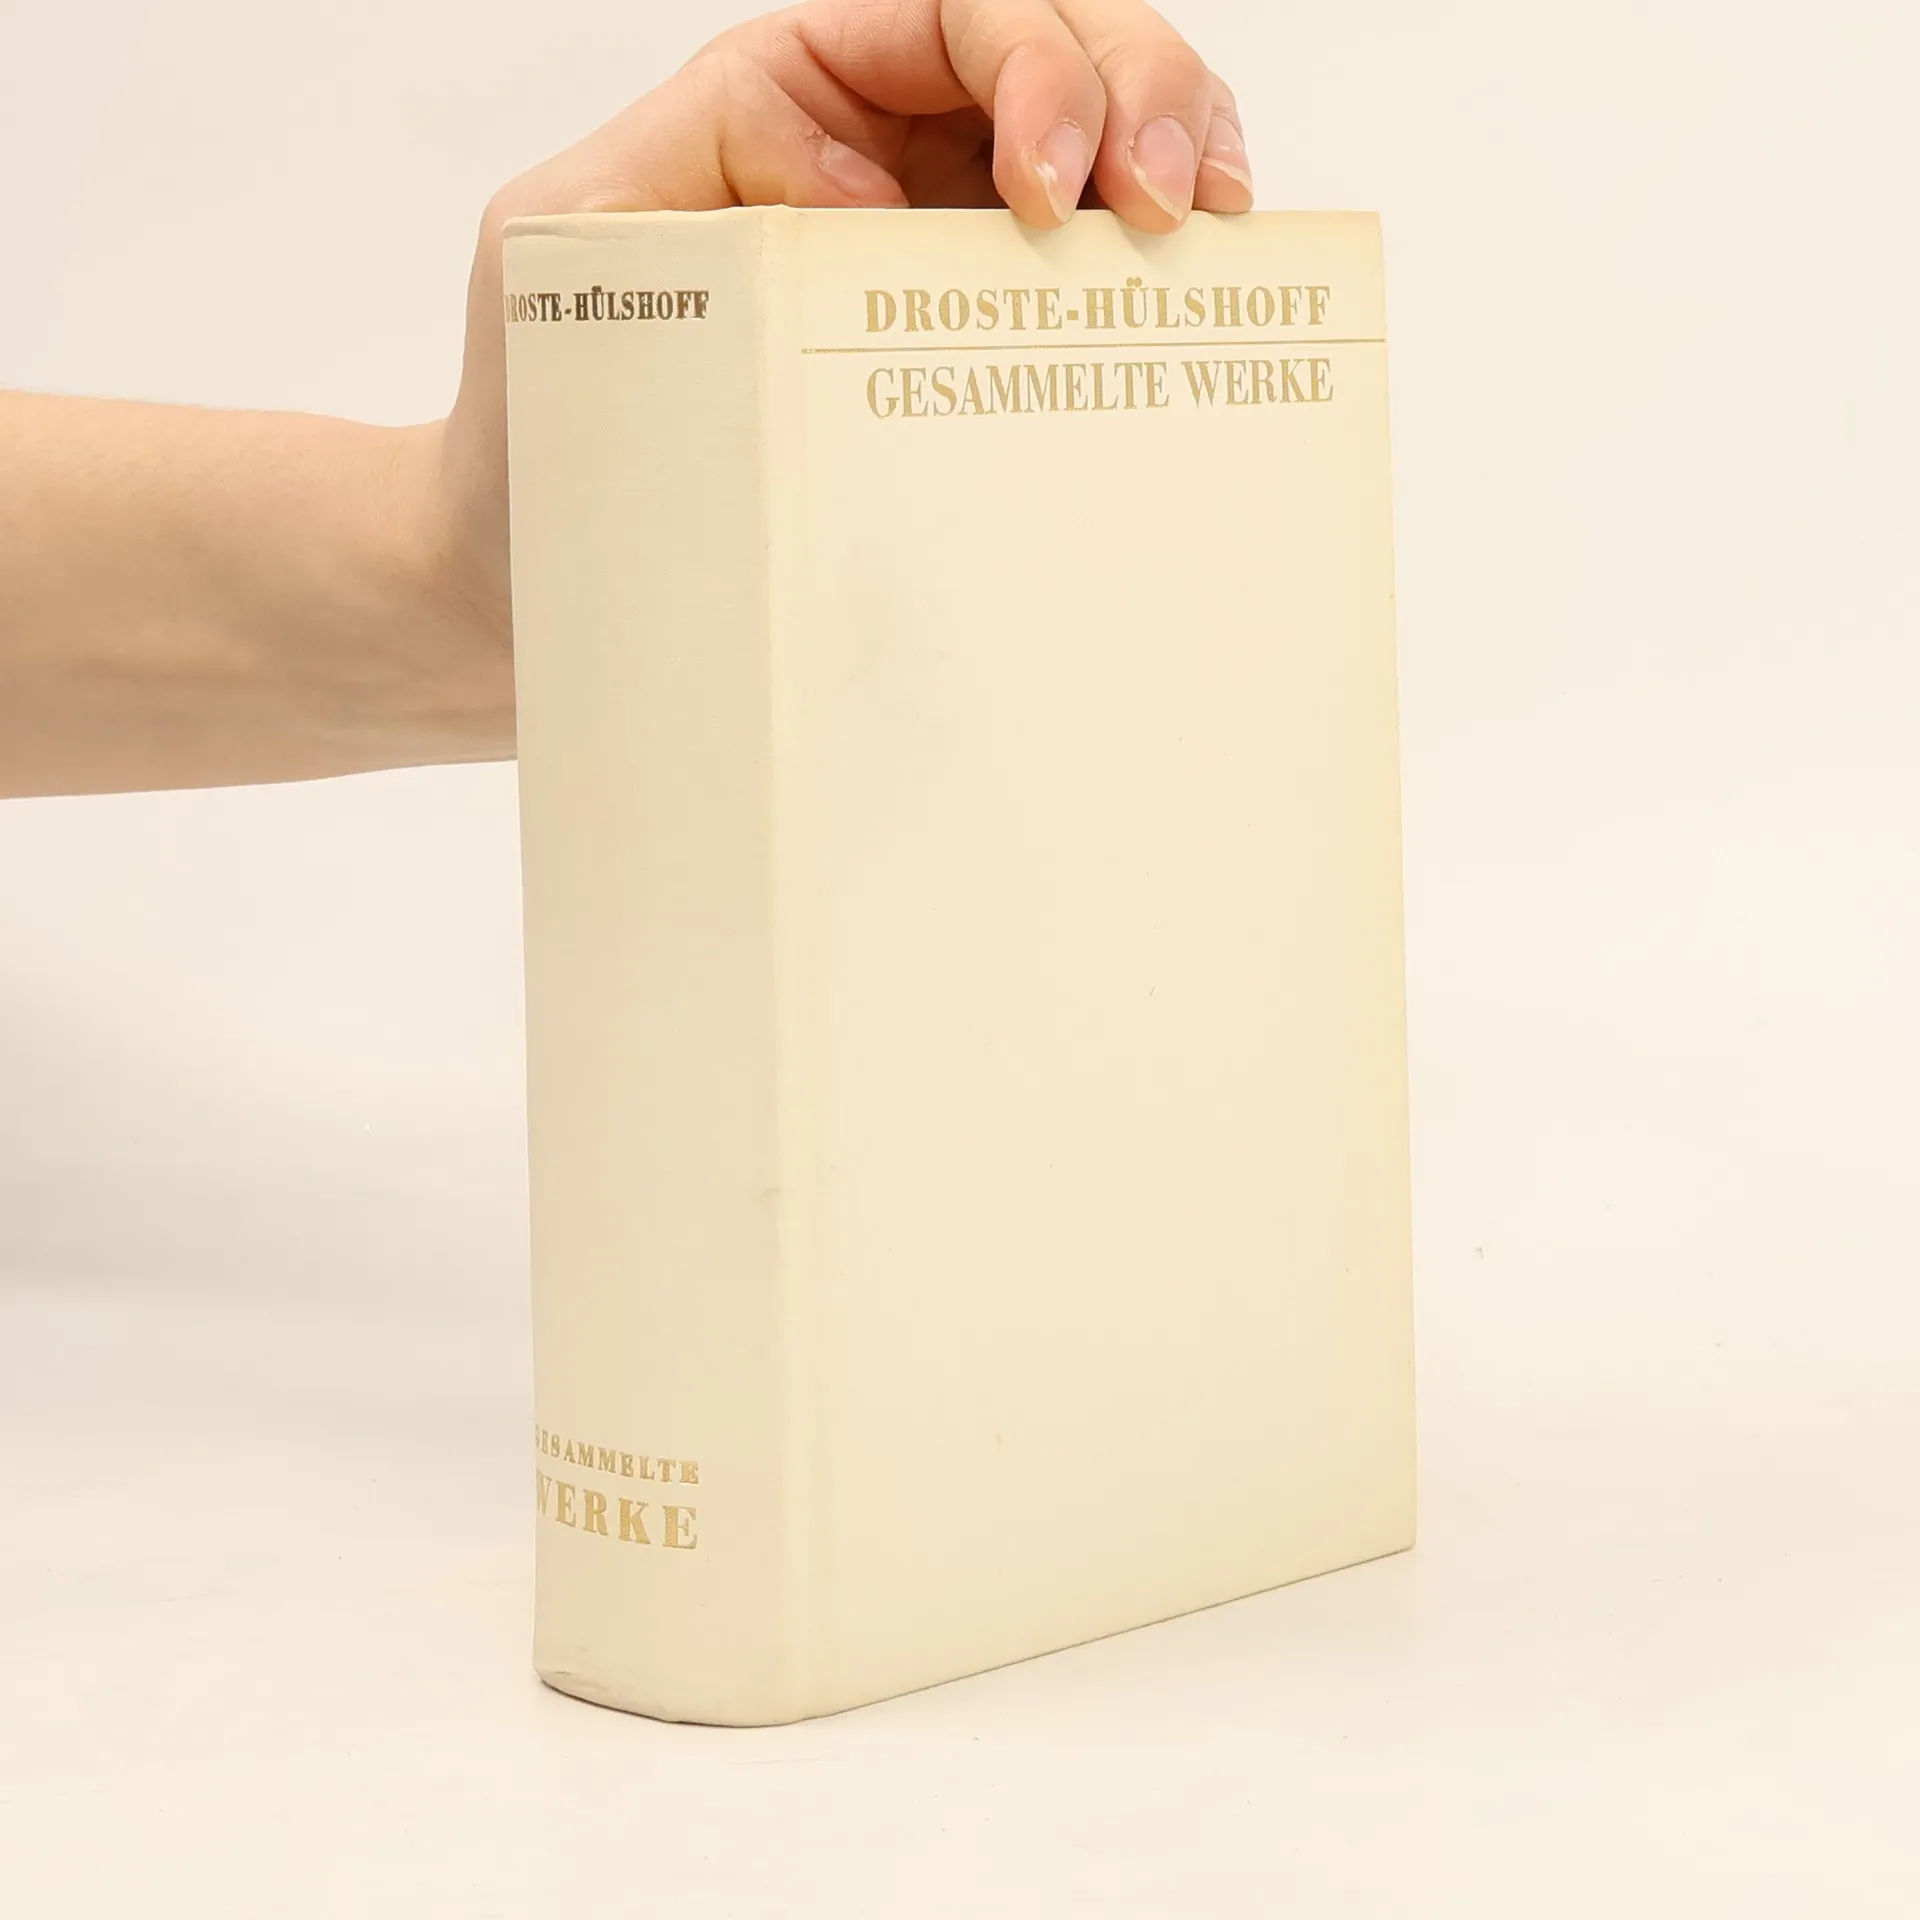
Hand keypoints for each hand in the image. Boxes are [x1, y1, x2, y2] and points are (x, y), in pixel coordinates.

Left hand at [437, 0, 1252, 641]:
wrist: (543, 572)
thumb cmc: (544, 407)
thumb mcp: (573, 243)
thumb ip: (706, 164)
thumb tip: (865, 183)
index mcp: (791, 98)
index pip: (953, 15)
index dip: (1036, 63)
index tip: (1051, 188)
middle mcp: (883, 153)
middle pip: (1056, 48)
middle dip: (1138, 91)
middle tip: (1169, 204)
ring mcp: (941, 249)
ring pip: (1102, 141)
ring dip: (1178, 149)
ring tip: (1212, 228)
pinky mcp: (969, 350)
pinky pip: (1084, 280)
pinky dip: (1158, 270)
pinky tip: (1196, 288)